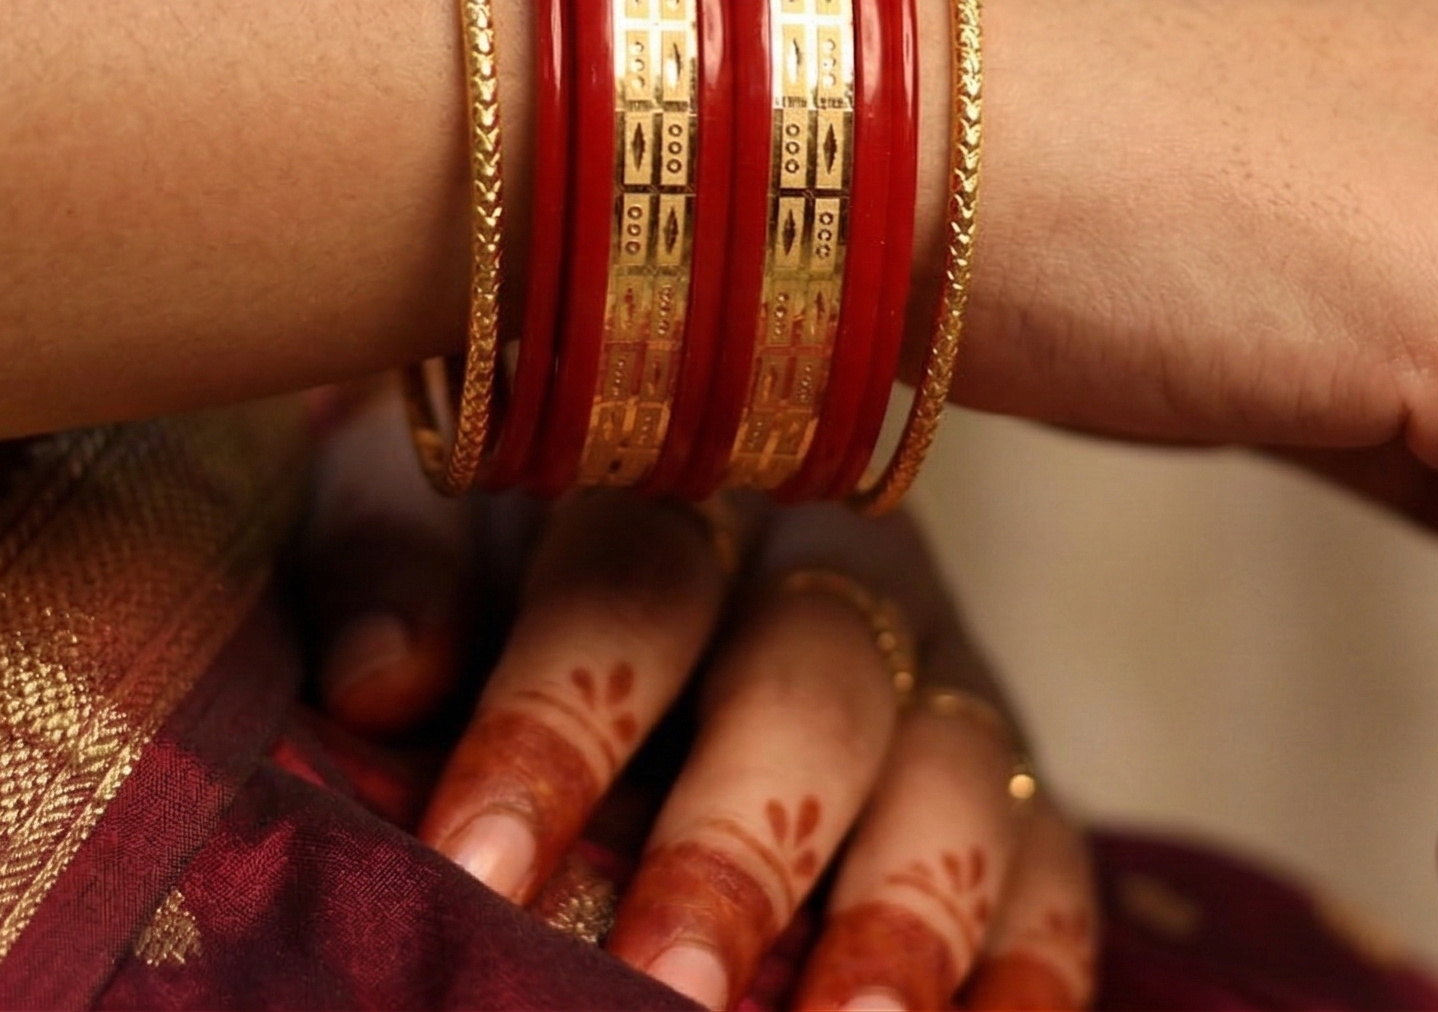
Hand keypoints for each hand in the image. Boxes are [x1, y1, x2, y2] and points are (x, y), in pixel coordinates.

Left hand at [306, 388, 1098, 1010]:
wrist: (609, 477)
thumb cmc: (491, 522)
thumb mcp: (417, 500)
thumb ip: (388, 564)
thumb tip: (384, 679)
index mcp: (678, 478)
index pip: (633, 584)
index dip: (558, 725)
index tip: (474, 872)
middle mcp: (830, 565)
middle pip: (811, 690)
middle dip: (739, 852)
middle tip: (664, 992)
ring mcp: (939, 670)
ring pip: (953, 774)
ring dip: (904, 919)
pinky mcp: (1008, 776)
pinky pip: (1053, 865)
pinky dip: (1031, 963)